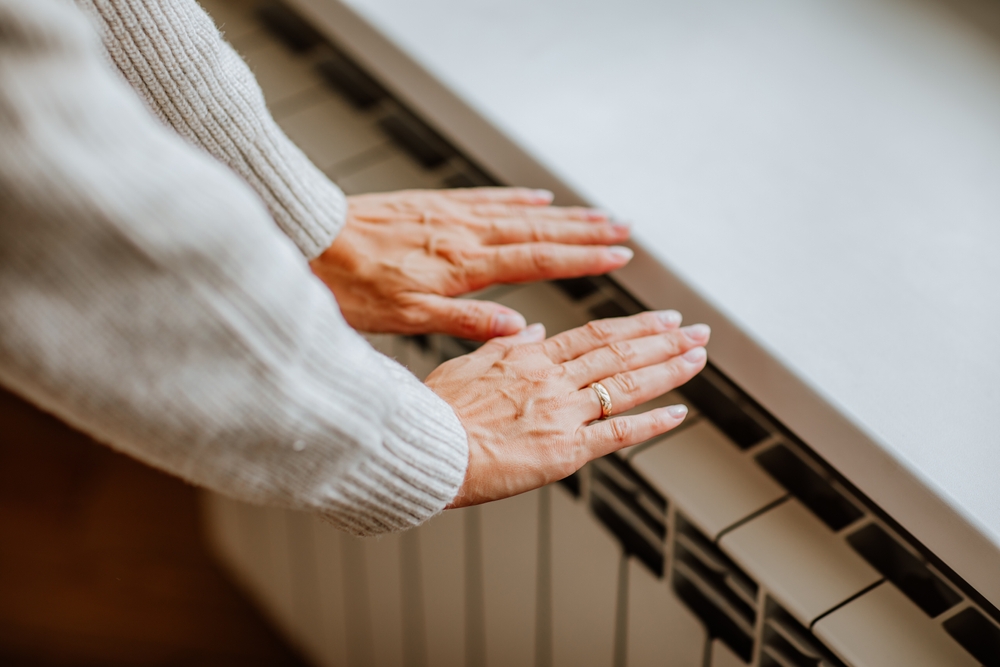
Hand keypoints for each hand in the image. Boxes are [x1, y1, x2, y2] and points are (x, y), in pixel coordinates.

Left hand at [309, 187, 632, 339]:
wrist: (310, 238)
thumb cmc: (350, 284)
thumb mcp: (406, 318)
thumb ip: (466, 321)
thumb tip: (517, 329)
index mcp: (462, 266)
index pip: (536, 261)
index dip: (582, 260)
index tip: (618, 257)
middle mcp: (464, 234)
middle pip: (539, 230)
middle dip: (586, 231)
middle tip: (624, 229)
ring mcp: (451, 215)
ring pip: (519, 212)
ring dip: (562, 213)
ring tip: (597, 213)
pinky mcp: (434, 205)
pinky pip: (487, 198)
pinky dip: (517, 198)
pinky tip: (536, 197)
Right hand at [424, 310, 710, 507]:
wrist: (427, 448)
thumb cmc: (436, 410)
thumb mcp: (466, 363)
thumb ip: (505, 345)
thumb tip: (536, 329)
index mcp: (530, 357)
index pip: (594, 334)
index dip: (634, 326)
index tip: (662, 319)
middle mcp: (554, 379)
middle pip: (620, 353)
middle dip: (665, 341)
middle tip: (697, 331)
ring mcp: (563, 413)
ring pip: (626, 384)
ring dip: (668, 370)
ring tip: (698, 358)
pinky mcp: (565, 450)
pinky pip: (617, 433)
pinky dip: (652, 423)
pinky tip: (678, 413)